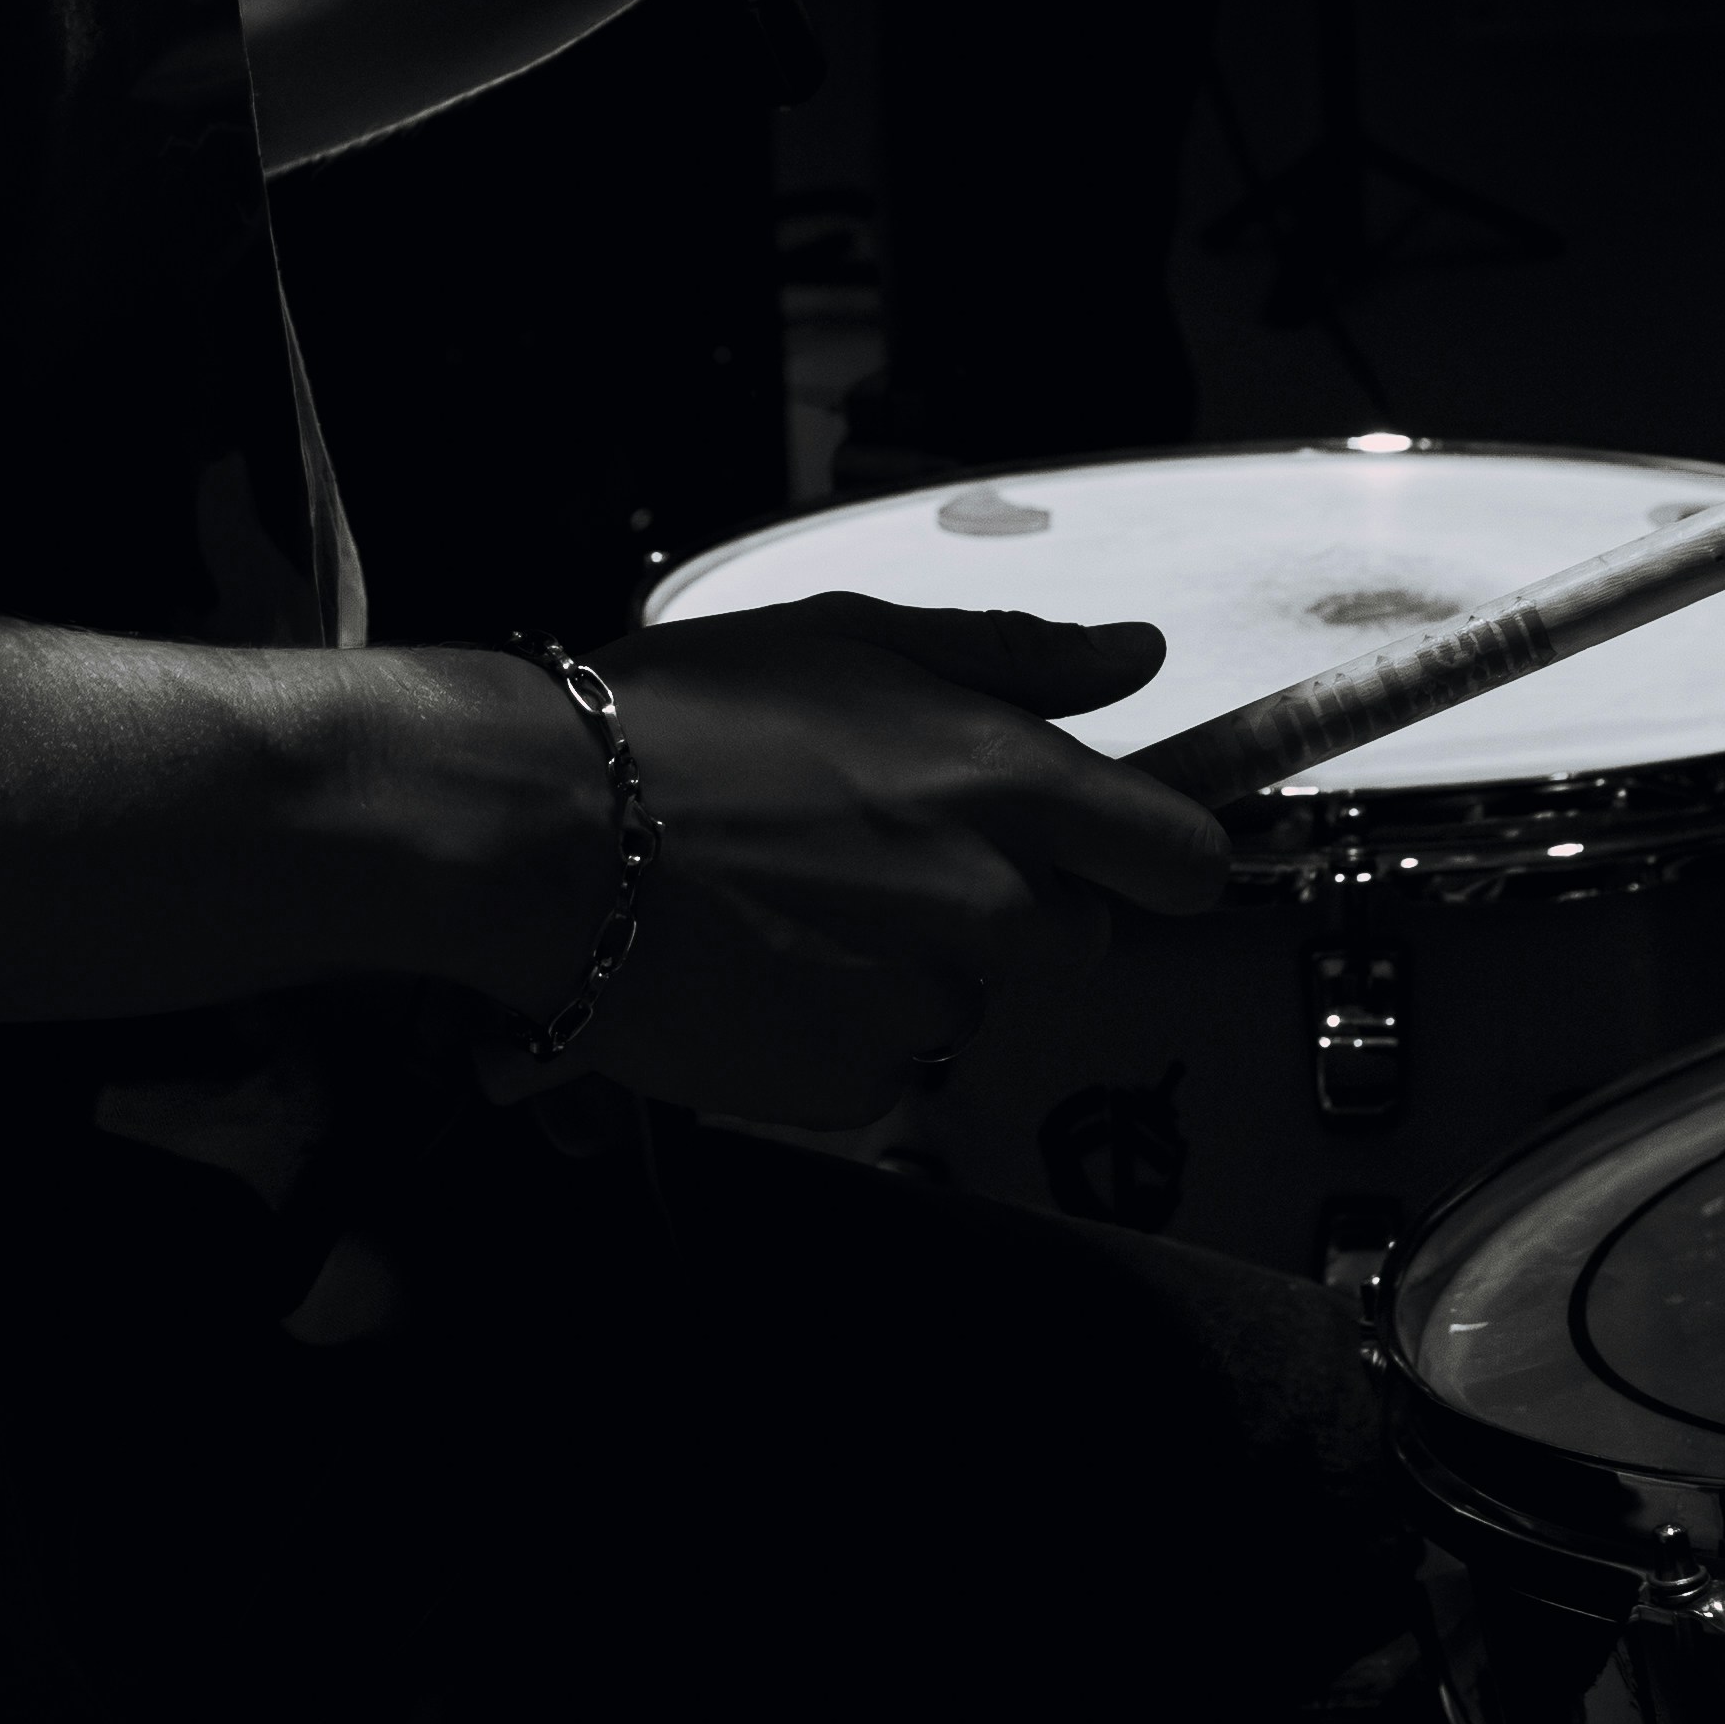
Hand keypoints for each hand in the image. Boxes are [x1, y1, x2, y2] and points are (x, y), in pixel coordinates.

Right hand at [574, 598, 1225, 1128]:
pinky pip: (889, 1064)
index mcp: (1001, 783)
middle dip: (1016, 903)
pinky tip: (765, 960)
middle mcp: (985, 905)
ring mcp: (922, 1009)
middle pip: (1078, 939)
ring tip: (800, 897)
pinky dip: (844, 1024)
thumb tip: (1140, 658)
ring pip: (973, 999)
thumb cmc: (686, 715)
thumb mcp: (851, 636)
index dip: (1155, 853)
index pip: (1182, 860)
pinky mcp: (851, 1087)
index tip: (1110, 844)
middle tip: (895, 849)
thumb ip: (1014, 657)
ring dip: (919, 963)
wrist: (542, 833)